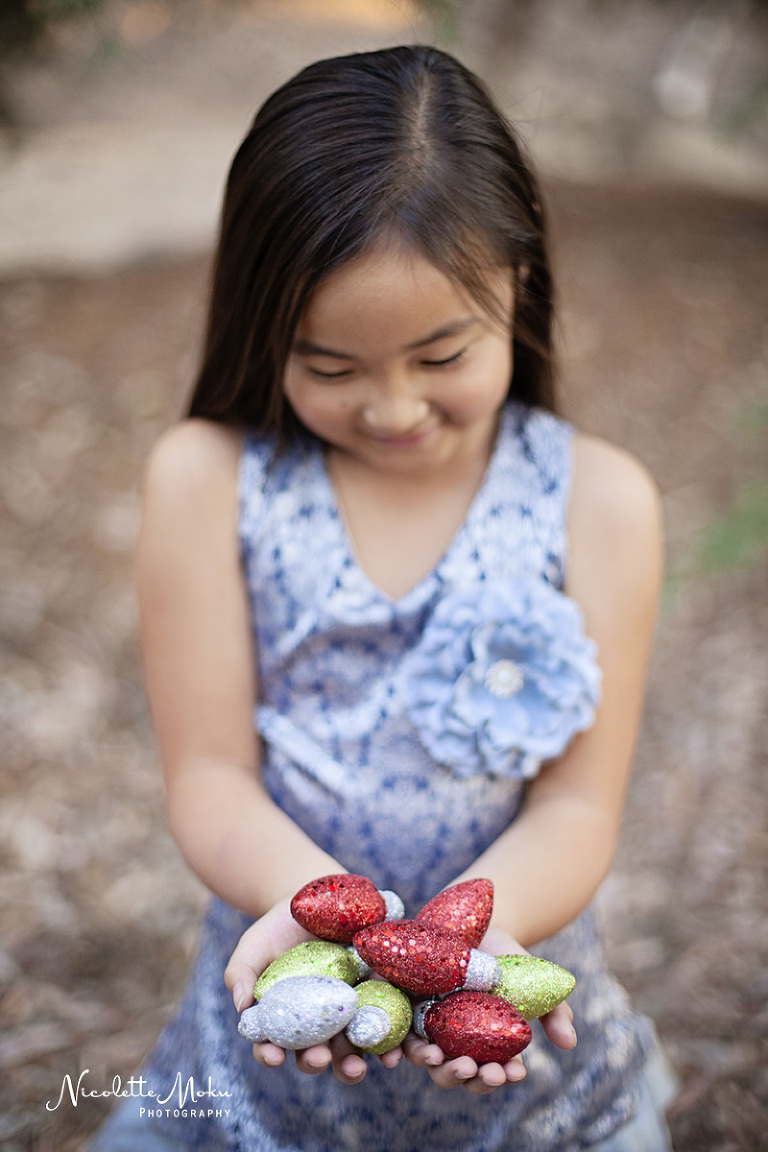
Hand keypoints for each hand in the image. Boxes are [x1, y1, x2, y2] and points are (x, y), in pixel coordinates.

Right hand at [224, 899, 405, 1083]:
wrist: (316, 897)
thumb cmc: (277, 928)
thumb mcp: (253, 946)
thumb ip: (241, 974)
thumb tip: (241, 1005)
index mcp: (283, 1021)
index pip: (272, 1046)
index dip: (270, 1054)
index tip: (273, 1055)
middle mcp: (316, 1025)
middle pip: (316, 1055)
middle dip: (317, 1062)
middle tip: (320, 1058)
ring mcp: (347, 1014)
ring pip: (350, 1048)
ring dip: (353, 1064)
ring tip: (357, 1067)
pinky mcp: (377, 997)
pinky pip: (383, 1024)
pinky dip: (388, 1042)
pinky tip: (392, 1051)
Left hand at [401, 926, 576, 1094]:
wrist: (479, 920)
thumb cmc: (511, 958)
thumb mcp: (536, 983)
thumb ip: (556, 1013)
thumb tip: (570, 1043)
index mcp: (485, 1045)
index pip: (492, 1072)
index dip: (500, 1077)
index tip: (513, 1073)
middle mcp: (453, 1040)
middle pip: (454, 1072)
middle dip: (465, 1076)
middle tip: (475, 1068)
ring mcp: (425, 1022)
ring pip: (423, 1056)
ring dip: (431, 1063)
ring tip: (439, 1057)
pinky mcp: (403, 1000)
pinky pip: (395, 1027)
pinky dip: (396, 1044)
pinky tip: (398, 1050)